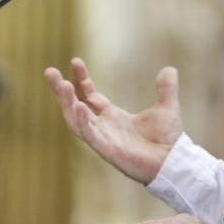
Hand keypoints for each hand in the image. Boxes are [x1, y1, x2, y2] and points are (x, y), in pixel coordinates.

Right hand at [44, 58, 182, 183]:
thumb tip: (169, 69)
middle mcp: (104, 127)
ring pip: (76, 120)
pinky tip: (78, 106)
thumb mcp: (167, 107)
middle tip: (50, 72)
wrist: (172, 162)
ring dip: (66, 103)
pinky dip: (82, 121)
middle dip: (62, 90)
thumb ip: (166, 88)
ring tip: (61, 85)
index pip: (89, 96)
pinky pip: (90, 135)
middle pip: (75, 106)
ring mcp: (103, 139)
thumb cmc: (166, 140)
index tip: (75, 61)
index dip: (81, 79)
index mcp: (113, 117)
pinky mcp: (107, 150)